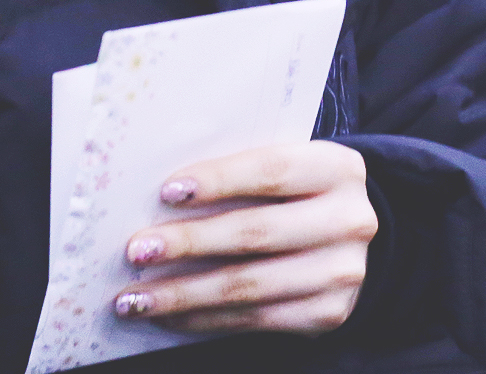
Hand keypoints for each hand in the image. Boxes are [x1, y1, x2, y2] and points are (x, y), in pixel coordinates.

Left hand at [114, 141, 376, 337]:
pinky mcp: (329, 314)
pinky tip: (171, 315)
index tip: (167, 192)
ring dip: (184, 293)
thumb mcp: (287, 165)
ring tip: (137, 296)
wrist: (348, 233)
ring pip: (250, 285)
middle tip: (138, 249)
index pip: (271, 170)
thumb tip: (164, 194)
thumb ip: (242, 171)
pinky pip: (256, 320)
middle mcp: (348, 220)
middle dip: (189, 242)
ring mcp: (343, 273)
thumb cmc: (297, 190)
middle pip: (255, 232)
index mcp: (336, 168)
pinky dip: (206, 318)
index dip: (218, 180)